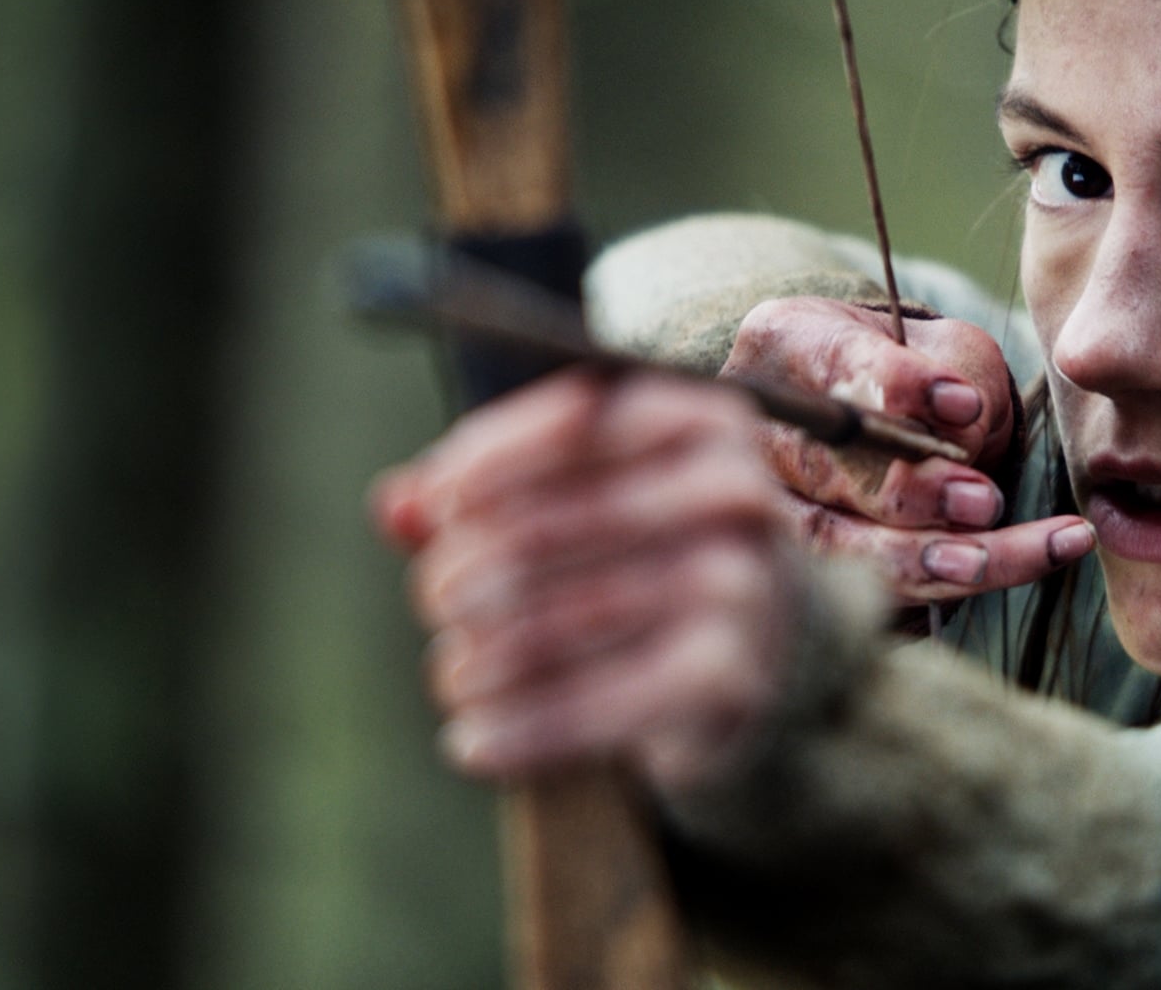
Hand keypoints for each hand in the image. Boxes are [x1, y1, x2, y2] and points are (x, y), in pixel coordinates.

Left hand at [372, 369, 803, 790]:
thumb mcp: (583, 497)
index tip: (434, 506)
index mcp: (699, 420)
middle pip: (557, 523)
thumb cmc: (648, 552)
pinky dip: (522, 728)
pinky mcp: (729, 676)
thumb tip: (396, 507)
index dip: (491, 459)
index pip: (579, 418)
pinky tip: (471, 743)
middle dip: (472, 567)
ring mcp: (739, 585)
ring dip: (483, 657)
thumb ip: (487, 491)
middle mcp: (732, 491)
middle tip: (433, 602)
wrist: (764, 651)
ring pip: (565, 619)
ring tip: (447, 676)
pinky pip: (598, 704)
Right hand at [722, 297, 1092, 603]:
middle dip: (907, 493)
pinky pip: (863, 591)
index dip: (898, 388)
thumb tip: (959, 434)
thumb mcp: (951, 349)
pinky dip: (940, 588)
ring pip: (834, 544)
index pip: (833, 364)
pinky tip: (1014, 570)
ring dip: (920, 558)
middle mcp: (758, 427)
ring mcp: (766, 502)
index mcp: (785, 342)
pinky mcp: (798, 564)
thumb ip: (960, 377)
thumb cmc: (922, 374)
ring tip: (991, 559)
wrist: (896, 423)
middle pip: (820, 469)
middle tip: (981, 500)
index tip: (968, 405)